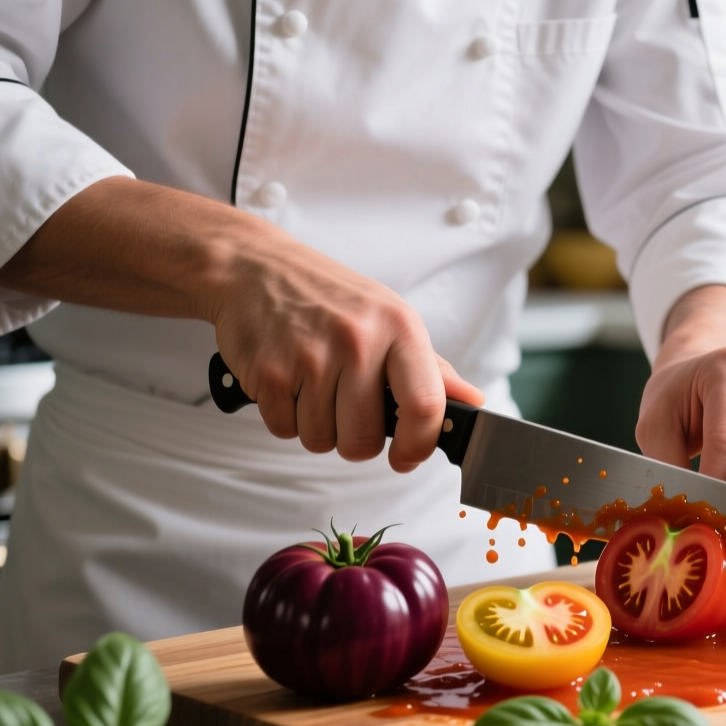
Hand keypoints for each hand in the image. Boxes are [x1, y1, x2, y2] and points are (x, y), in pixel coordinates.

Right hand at [209, 253, 482, 469]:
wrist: (254, 268)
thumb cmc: (329, 297)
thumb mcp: (390, 319)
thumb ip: (431, 369)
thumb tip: (471, 403)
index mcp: (398, 327)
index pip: (425, 406)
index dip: (417, 445)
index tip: (406, 457)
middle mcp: (357, 341)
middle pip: (363, 440)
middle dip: (354, 439)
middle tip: (345, 407)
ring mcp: (310, 357)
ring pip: (322, 440)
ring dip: (317, 426)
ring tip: (313, 384)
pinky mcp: (269, 373)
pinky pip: (285, 430)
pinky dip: (285, 417)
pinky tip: (289, 381)